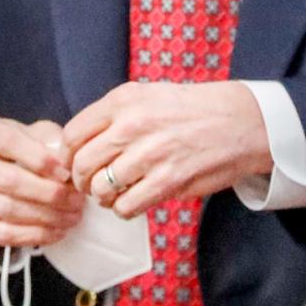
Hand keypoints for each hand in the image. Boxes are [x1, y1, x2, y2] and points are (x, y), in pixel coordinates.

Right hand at [0, 114, 84, 248]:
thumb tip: (63, 159)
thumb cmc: (23, 148)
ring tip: (71, 216)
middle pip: (8, 180)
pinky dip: (32, 235)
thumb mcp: (38, 134)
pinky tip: (55, 231)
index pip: (7, 141)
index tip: (66, 173)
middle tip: (76, 200)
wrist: (0, 171)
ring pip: (6, 210)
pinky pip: (0, 234)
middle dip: (49, 193)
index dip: (39, 158)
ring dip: (45, 217)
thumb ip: (52, 141)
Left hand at [63, 81, 271, 218]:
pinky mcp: (168, 181)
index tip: (73, 165)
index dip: (66, 156)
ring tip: (116, 192)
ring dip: (103, 197)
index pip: (71, 134)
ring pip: (100, 190)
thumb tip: (76, 145)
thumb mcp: (147, 95)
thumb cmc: (190, 109)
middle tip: (91, 184)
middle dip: (81, 181)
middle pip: (81, 165)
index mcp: (123, 100)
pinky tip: (135, 199)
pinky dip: (124, 209)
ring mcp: (150, 154)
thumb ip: (112, 115)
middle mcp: (132, 125)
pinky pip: (125, 207)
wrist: (239, 121)